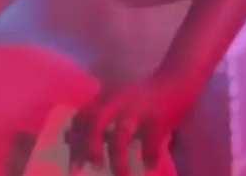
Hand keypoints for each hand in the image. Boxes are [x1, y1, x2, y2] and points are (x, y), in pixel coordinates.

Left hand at [69, 73, 196, 174]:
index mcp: (108, 98)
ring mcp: (140, 109)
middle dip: (90, 147)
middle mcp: (120, 101)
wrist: (178, 78)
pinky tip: (150, 167)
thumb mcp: (117, 102)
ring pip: (121, 135)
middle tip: (91, 168)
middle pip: (96, 121)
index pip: (83, 118)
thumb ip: (96, 118)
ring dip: (118, 160)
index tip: (74, 166)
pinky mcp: (160, 117)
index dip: (75, 141)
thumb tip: (67, 137)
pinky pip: (150, 143)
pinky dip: (149, 158)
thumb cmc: (144, 95)